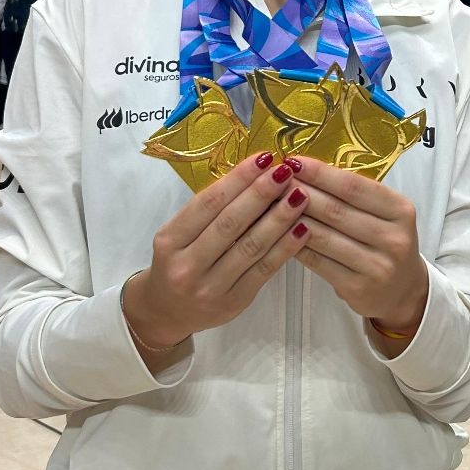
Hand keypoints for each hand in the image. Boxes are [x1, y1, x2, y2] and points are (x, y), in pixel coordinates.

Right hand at [122, 153, 311, 355]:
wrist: (167, 311)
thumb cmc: (178, 261)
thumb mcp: (179, 235)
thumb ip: (210, 211)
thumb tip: (255, 176)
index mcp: (170, 240)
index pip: (208, 203)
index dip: (238, 179)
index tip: (264, 158)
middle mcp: (187, 265)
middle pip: (230, 223)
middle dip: (261, 194)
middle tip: (286, 171)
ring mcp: (210, 287)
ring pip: (251, 247)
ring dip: (279, 219)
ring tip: (300, 195)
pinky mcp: (235, 302)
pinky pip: (264, 270)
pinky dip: (285, 248)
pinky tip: (302, 229)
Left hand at [289, 158, 429, 346]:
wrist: (403, 290)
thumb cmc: (386, 243)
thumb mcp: (384, 215)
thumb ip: (354, 196)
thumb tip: (305, 171)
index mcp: (400, 210)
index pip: (354, 186)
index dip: (320, 173)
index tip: (294, 161)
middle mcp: (393, 238)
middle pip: (336, 210)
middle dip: (300, 192)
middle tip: (273, 180)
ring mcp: (377, 265)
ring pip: (323, 236)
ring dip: (292, 218)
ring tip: (271, 203)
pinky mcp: (358, 288)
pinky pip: (318, 261)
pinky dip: (296, 245)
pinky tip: (280, 233)